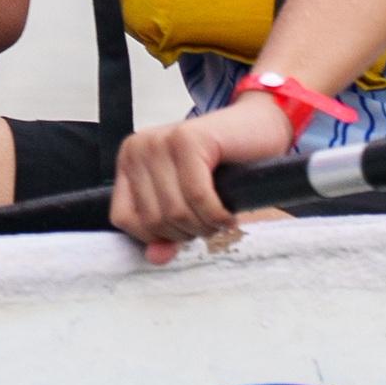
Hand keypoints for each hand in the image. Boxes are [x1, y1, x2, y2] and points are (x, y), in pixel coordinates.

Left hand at [109, 89, 293, 264]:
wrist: (261, 127)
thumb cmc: (223, 166)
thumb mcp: (185, 204)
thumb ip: (164, 234)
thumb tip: (156, 257)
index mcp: (130, 160)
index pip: (124, 218)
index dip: (156, 236)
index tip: (183, 231)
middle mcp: (140, 146)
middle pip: (152, 219)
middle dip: (186, 231)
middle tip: (208, 222)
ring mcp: (163, 139)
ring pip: (174, 211)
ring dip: (204, 226)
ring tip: (219, 217)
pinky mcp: (189, 138)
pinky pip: (197, 196)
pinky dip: (216, 214)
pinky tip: (228, 214)